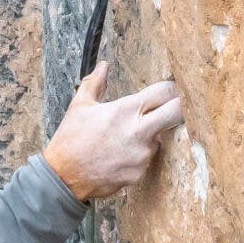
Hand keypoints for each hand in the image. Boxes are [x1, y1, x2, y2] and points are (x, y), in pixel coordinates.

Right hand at [44, 64, 183, 202]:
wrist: (63, 176)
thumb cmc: (70, 138)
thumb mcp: (80, 105)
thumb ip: (96, 83)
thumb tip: (103, 66)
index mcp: (126, 110)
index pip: (164, 92)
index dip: (172, 87)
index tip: (172, 88)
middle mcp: (139, 131)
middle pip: (177, 112)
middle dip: (180, 106)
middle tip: (176, 105)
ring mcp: (142, 154)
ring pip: (161, 137)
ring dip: (153, 134)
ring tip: (128, 136)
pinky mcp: (140, 173)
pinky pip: (148, 158)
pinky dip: (140, 154)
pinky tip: (122, 154)